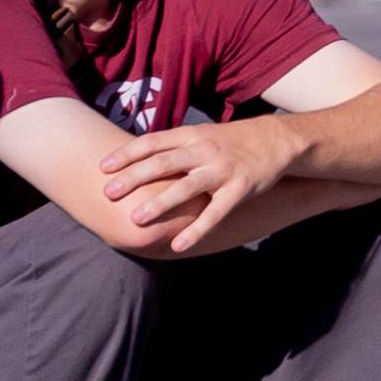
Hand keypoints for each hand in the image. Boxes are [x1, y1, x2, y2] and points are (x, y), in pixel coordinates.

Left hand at [100, 113, 301, 256]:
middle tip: (108, 192)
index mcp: (192, 136)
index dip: (127, 154)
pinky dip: (196, 231)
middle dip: (133, 178)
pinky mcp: (240, 189)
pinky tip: (178, 245)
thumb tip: (139, 159)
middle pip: (163, 163)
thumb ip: (176, 147)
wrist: (278, 139)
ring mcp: (222, 170)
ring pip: (186, 188)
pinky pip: (215, 213)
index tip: (103, 167)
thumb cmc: (233, 141)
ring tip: (136, 219)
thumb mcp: (204, 135)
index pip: (153, 142)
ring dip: (160, 203)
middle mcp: (204, 150)